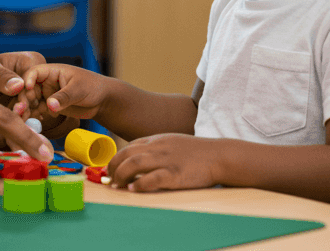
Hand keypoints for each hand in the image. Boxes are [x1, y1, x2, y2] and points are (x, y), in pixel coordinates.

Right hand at [19, 63, 109, 120]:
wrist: (102, 101)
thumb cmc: (93, 87)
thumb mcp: (78, 90)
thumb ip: (64, 97)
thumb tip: (50, 105)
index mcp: (52, 72)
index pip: (34, 72)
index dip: (27, 80)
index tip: (26, 89)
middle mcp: (46, 83)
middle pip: (28, 89)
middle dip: (24, 99)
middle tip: (21, 110)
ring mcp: (47, 95)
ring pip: (31, 101)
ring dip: (26, 110)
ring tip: (23, 120)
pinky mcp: (50, 107)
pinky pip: (38, 111)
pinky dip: (34, 117)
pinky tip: (31, 126)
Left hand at [107, 133, 221, 191]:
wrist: (219, 155)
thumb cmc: (196, 152)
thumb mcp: (172, 142)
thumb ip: (156, 148)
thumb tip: (138, 159)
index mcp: (157, 139)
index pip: (129, 146)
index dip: (116, 158)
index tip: (111, 169)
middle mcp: (158, 147)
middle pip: (126, 154)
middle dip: (113, 167)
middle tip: (110, 178)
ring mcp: (166, 160)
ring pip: (134, 163)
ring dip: (121, 175)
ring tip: (117, 185)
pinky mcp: (175, 174)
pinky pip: (152, 178)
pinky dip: (139, 184)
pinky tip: (133, 189)